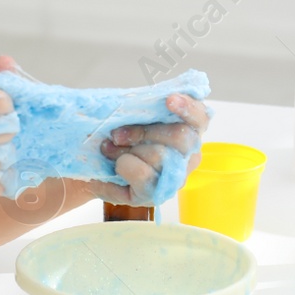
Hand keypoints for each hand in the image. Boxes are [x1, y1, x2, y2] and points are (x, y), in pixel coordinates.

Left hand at [95, 93, 210, 203]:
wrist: (95, 168)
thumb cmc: (119, 137)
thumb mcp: (130, 117)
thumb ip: (142, 107)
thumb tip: (136, 101)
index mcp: (188, 130)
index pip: (200, 117)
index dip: (188, 108)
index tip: (169, 99)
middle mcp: (189, 156)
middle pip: (180, 137)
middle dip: (142, 131)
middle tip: (115, 133)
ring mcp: (175, 178)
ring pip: (159, 155)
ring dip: (126, 149)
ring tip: (109, 149)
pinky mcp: (156, 195)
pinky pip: (144, 175)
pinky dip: (124, 165)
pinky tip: (116, 165)